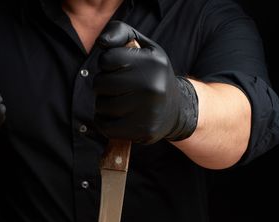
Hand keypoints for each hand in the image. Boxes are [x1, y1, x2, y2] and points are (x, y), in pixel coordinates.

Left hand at [94, 21, 197, 143]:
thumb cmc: (153, 75)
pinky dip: (104, 122)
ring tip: (119, 101)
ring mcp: (148, 110)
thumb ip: (121, 34)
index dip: (107, 63)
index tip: (117, 68)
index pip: (107, 59)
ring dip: (103, 104)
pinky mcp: (143, 130)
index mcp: (152, 62)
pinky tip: (115, 116)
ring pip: (101, 106)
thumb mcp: (145, 48)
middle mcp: (152, 85)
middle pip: (101, 83)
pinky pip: (106, 127)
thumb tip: (102, 41)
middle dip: (103, 85)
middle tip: (117, 87)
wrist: (177, 109)